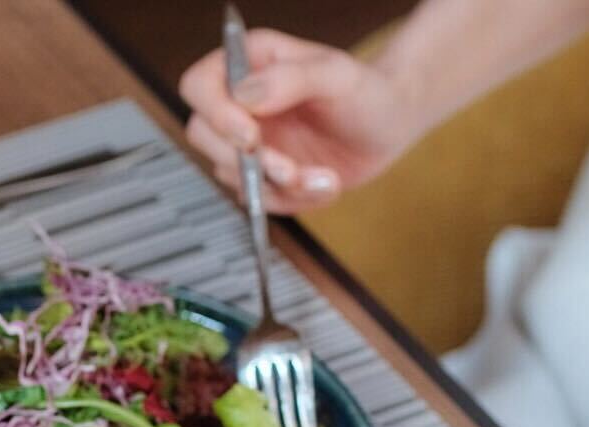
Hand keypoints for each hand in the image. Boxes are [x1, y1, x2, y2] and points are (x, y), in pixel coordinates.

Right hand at [179, 29, 425, 213]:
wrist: (389, 127)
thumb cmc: (366, 90)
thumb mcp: (336, 74)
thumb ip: (292, 78)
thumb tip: (246, 95)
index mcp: (250, 64)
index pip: (199, 85)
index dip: (215, 113)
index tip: (250, 135)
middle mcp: (240, 103)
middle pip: (203, 135)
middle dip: (247, 160)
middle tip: (288, 167)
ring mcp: (247, 142)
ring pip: (230, 173)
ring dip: (278, 185)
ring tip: (322, 177)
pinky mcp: (261, 174)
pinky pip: (259, 198)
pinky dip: (293, 200)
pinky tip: (323, 184)